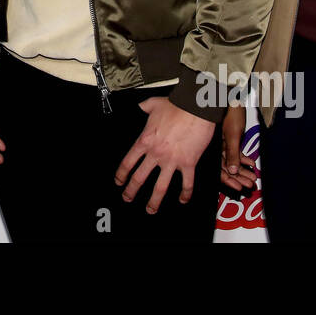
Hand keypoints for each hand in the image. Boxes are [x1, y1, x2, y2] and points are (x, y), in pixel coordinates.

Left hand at [115, 97, 214, 212]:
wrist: (196, 108)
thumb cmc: (176, 105)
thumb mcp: (154, 104)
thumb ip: (145, 107)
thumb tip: (141, 106)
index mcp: (144, 141)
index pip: (128, 162)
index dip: (121, 175)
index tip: (119, 182)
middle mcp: (156, 154)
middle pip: (139, 178)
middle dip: (131, 191)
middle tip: (127, 198)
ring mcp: (172, 161)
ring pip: (160, 187)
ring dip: (154, 201)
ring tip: (150, 210)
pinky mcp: (188, 163)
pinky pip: (187, 184)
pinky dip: (185, 195)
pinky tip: (183, 200)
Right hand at [220, 103, 256, 192]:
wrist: (232, 98)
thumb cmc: (230, 112)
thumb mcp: (233, 135)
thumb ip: (232, 154)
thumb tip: (233, 171)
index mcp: (212, 147)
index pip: (219, 169)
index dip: (229, 180)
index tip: (239, 187)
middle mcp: (216, 147)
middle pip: (226, 167)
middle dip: (238, 177)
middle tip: (249, 185)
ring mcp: (222, 143)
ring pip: (232, 161)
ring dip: (243, 170)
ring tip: (252, 177)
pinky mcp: (229, 139)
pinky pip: (236, 152)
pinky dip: (244, 158)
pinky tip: (251, 163)